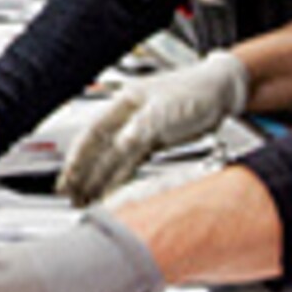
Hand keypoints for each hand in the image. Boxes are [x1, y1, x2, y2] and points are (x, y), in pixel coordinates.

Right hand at [59, 51, 250, 205]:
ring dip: (98, 180)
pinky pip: (130, 164)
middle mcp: (128, 118)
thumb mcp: (166, 109)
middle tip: (69, 195)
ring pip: (112, 159)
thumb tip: (120, 145)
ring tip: (84, 200)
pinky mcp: (153, 142)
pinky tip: (110, 191)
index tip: (69, 177)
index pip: (94, 133)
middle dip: (82, 173)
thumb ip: (141, 127)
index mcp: (125, 103)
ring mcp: (140, 131)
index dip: (79, 156)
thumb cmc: (195, 91)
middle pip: (99, 149)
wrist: (222, 92)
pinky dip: (118, 179)